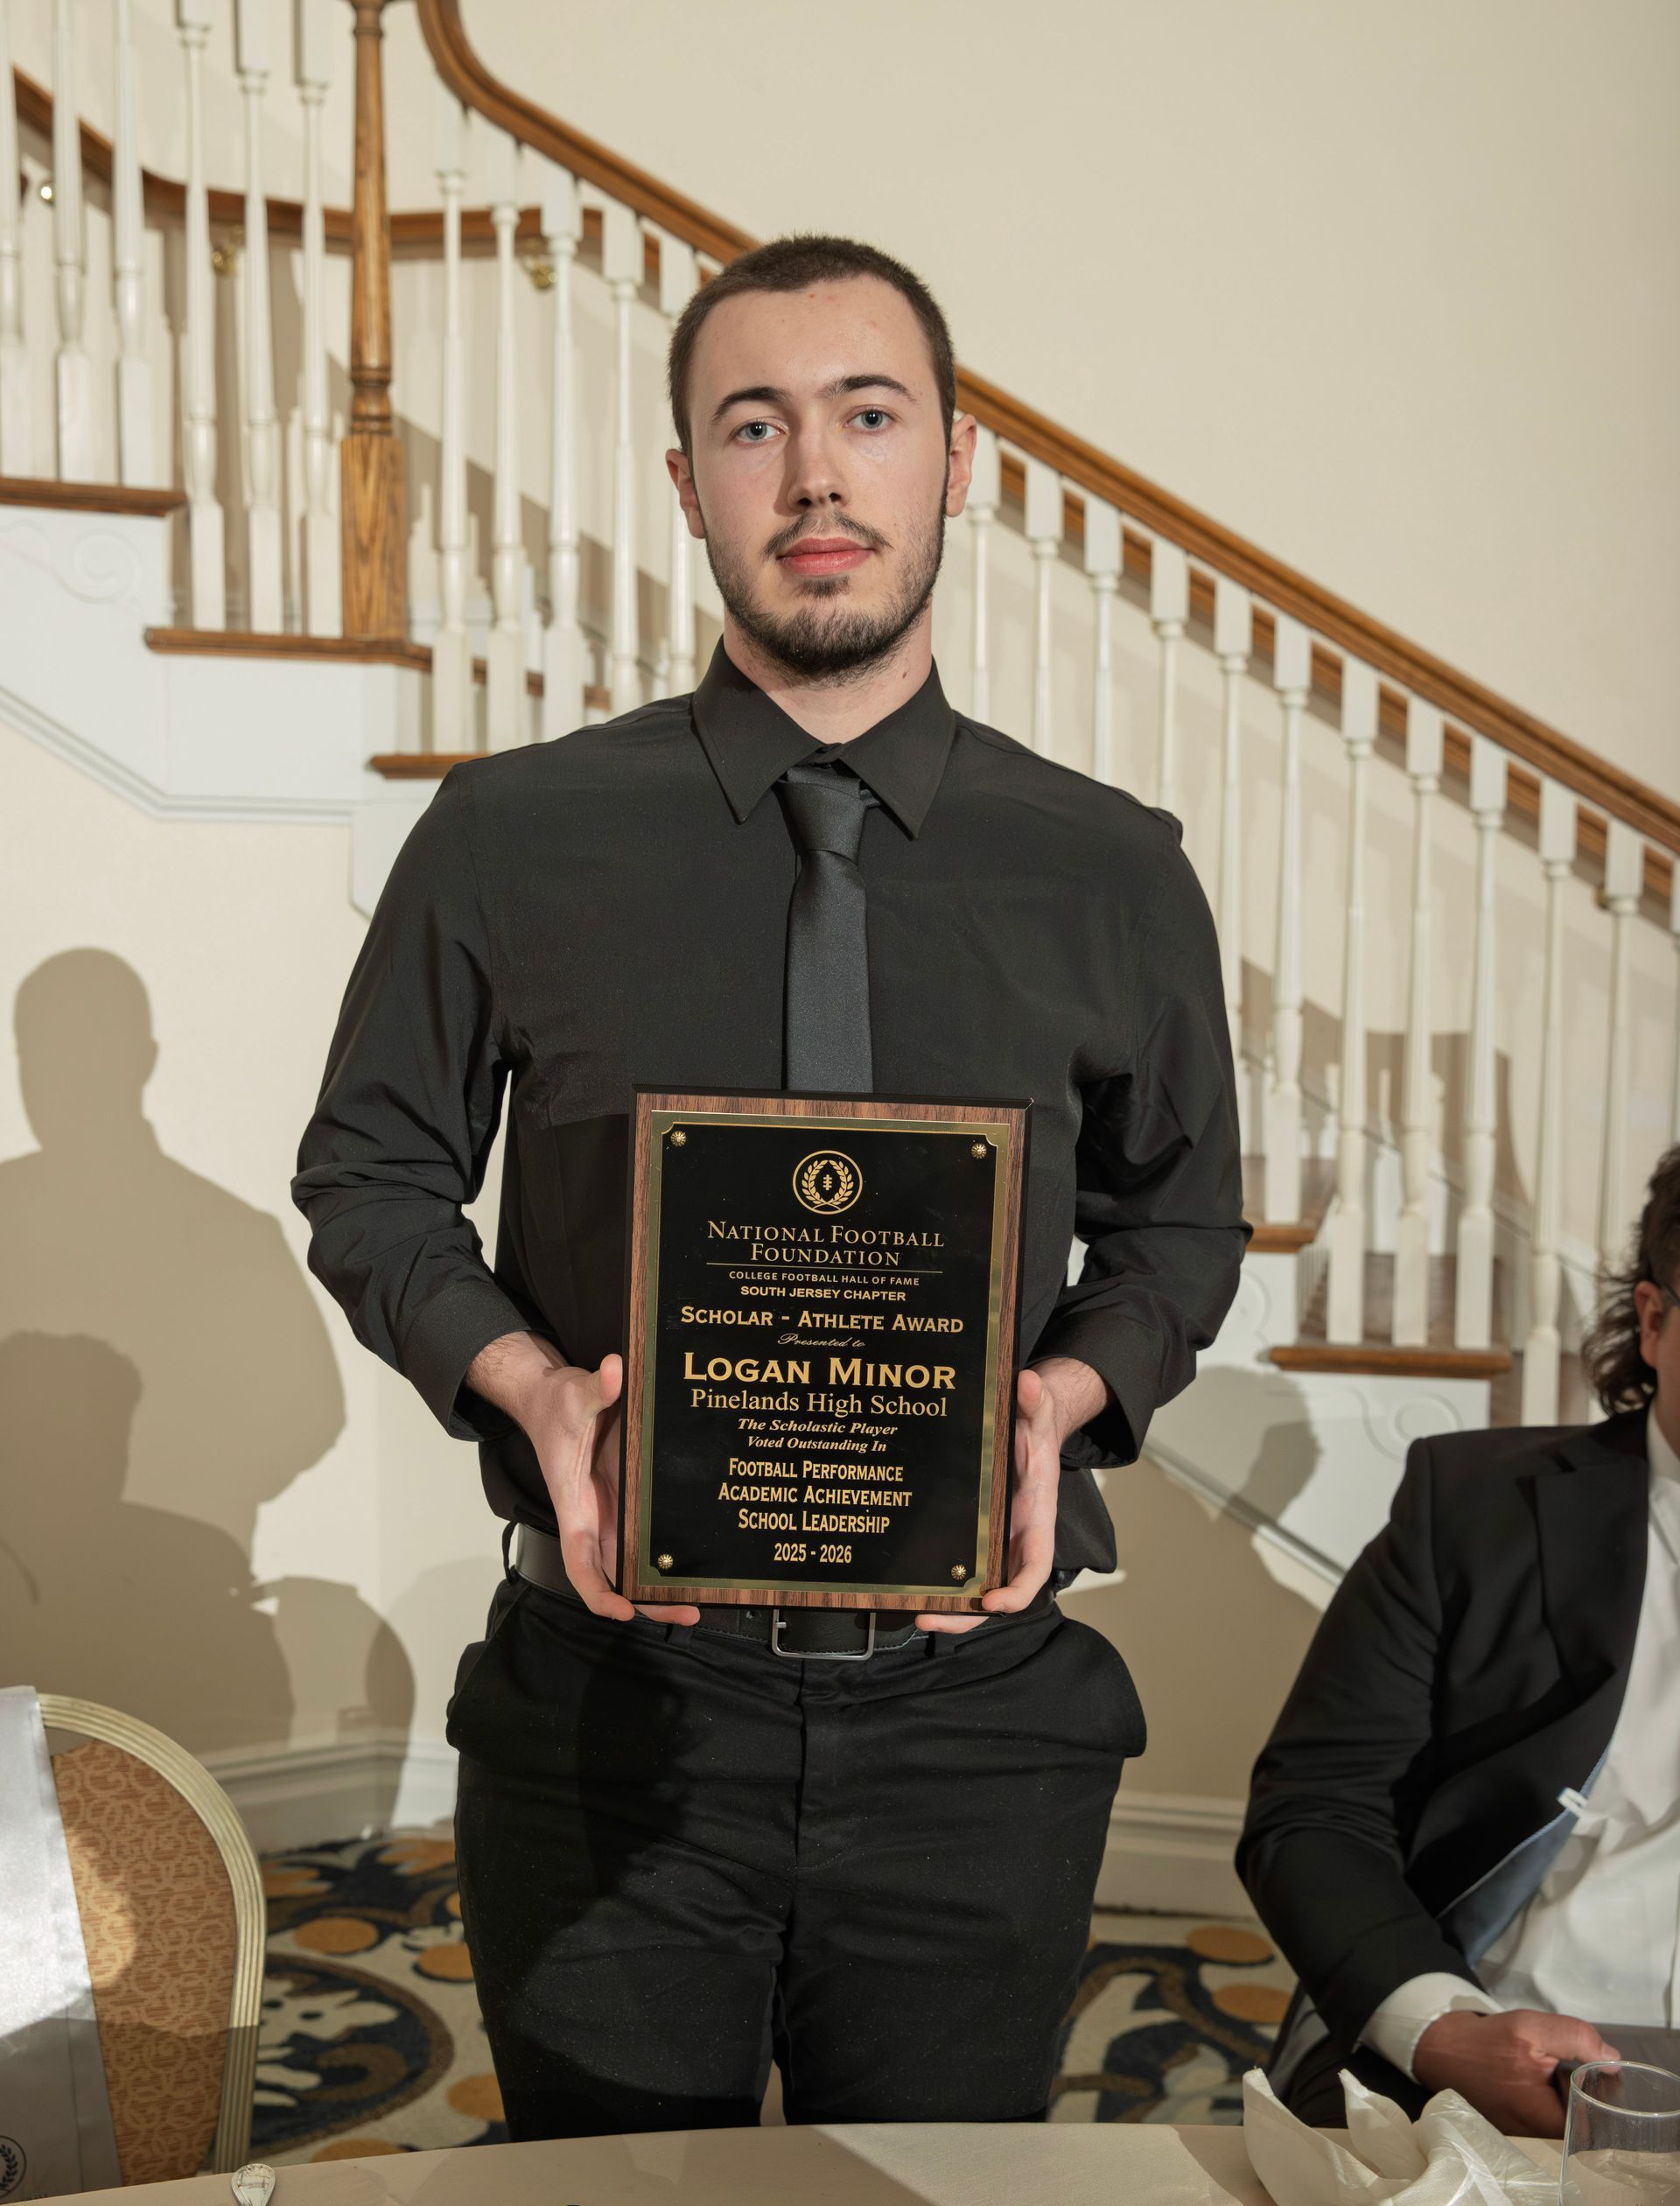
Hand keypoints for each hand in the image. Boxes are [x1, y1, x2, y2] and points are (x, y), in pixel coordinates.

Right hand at [468, 1334, 698, 1625]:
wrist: (555, 1398)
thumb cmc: (558, 1404)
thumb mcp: (575, 1393)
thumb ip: (596, 1387)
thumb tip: (614, 1369)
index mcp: (574, 1506)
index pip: (580, 1561)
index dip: (598, 1591)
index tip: (622, 1610)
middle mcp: (595, 1518)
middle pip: (615, 1575)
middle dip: (646, 1602)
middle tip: (689, 1612)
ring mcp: (614, 1512)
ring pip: (634, 1562)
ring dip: (661, 1585)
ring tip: (703, 1598)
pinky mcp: (629, 1500)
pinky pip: (648, 1536)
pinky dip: (666, 1555)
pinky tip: (699, 1563)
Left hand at [914, 1356, 1102, 1634]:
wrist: (1028, 1424)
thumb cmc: (1034, 1425)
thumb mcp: (1037, 1410)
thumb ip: (1035, 1400)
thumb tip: (1029, 1382)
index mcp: (1035, 1517)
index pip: (1035, 1566)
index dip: (1017, 1591)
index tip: (993, 1601)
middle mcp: (1015, 1537)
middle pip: (998, 1592)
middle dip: (969, 1616)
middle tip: (930, 1620)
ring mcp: (994, 1540)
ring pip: (976, 1589)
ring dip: (951, 1610)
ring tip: (916, 1614)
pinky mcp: (974, 1535)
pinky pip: (959, 1568)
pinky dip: (941, 1585)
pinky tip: (911, 1588)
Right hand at [1412, 2009, 1617, 2137]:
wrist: (1442, 2049)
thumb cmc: (1487, 2042)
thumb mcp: (1531, 2028)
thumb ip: (1576, 2038)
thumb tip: (1611, 2060)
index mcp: (1545, 2121)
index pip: (1595, 2118)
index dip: (1602, 2093)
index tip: (1595, 2071)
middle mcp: (1538, 2139)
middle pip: (1581, 2119)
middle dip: (1583, 2091)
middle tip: (1567, 2064)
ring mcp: (1527, 2137)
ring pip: (1564, 2117)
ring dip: (1566, 2093)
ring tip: (1551, 2069)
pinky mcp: (1517, 2129)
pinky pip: (1546, 2116)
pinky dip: (1549, 2097)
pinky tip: (1537, 2077)